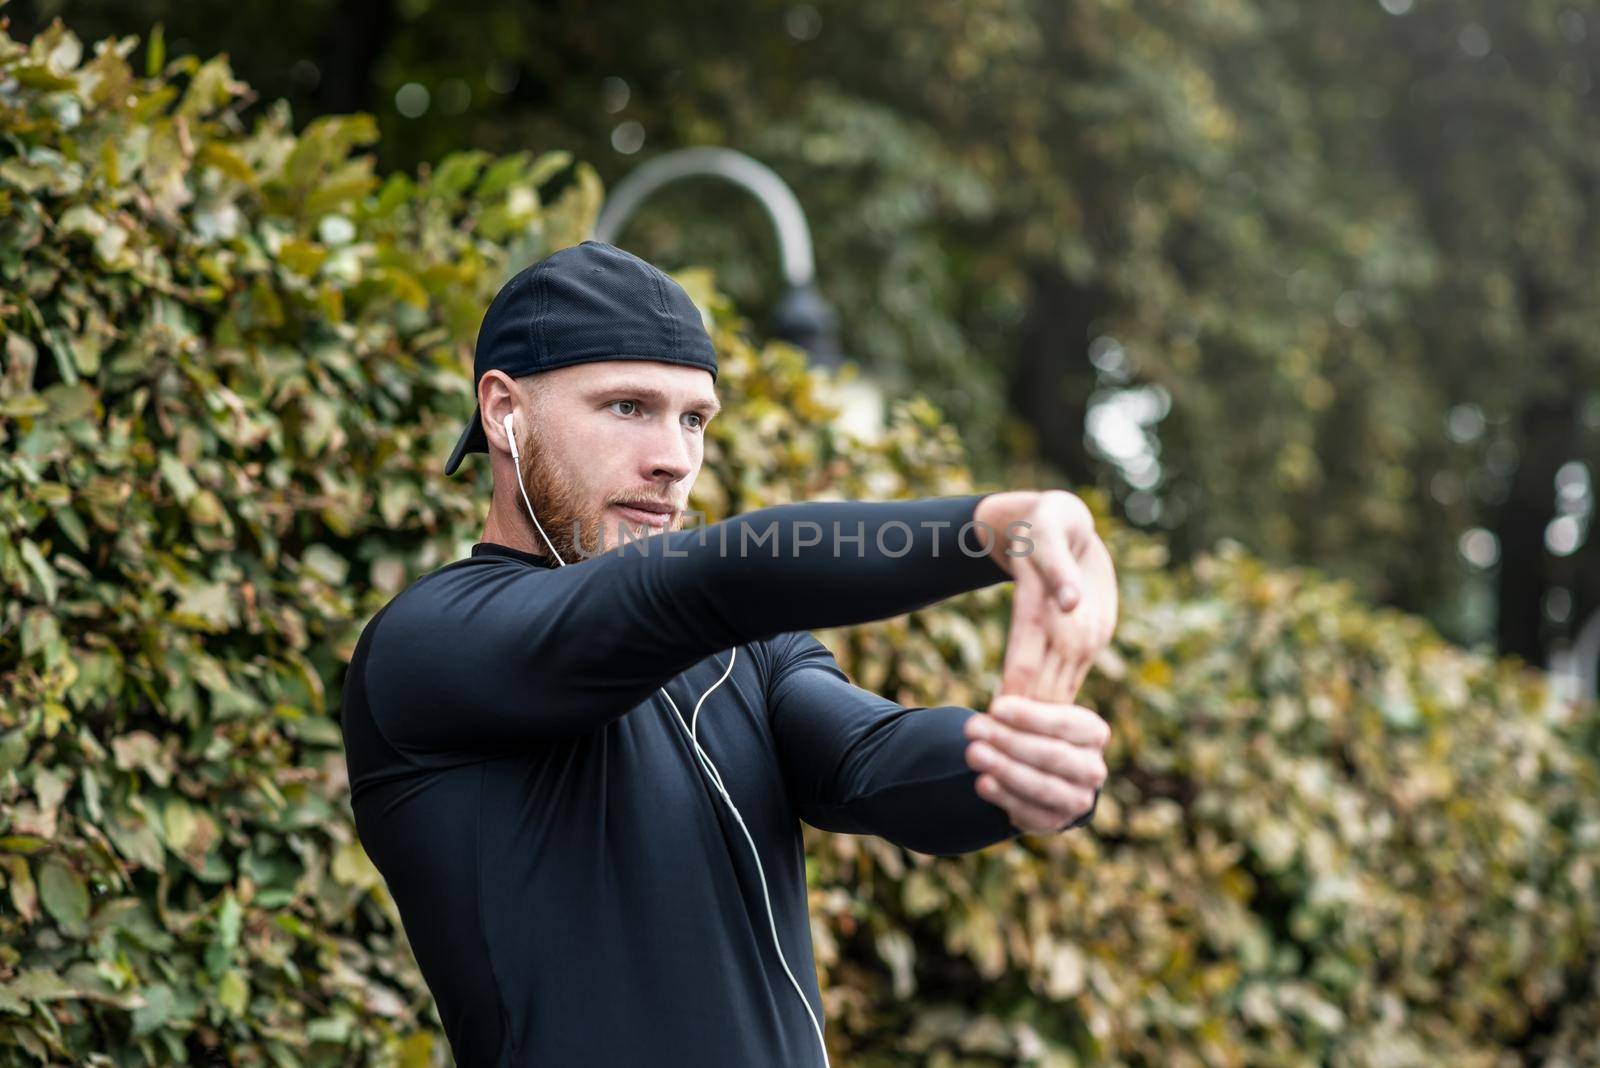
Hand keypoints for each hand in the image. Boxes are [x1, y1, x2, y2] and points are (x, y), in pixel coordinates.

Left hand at [962, 695, 1109, 832]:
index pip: (1063, 723)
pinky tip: (983, 783)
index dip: (1028, 716)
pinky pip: (1030, 812)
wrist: (1038, 771)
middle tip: (973, 728)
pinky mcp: (1055, 821)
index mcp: (1093, 733)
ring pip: (1042, 785)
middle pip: (1052, 755)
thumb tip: (1000, 700)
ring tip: (973, 754)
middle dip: (1009, 740)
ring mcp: (1078, 799)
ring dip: (1004, 769)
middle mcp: (1092, 768)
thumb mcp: (1033, 711)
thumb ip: (1022, 702)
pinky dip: (1004, 797)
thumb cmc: (1031, 731)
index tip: (995, 707)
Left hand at [966, 490, 1119, 831]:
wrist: (1067, 521)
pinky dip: (1047, 711)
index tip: (987, 727)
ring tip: (1005, 755)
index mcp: (1066, 614)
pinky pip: (1065, 686)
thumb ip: (1055, 569)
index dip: (1009, 699)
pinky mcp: (1087, 646)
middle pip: (1043, 691)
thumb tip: (1070, 602)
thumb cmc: (1043, 524)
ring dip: (1034, 726)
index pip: (1028, 667)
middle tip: (988, 754)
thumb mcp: (1045, 534)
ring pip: (1056, 694)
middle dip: (1019, 723)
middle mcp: (1080, 635)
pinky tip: (1029, 735)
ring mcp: (1087, 643)